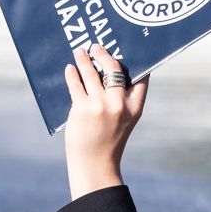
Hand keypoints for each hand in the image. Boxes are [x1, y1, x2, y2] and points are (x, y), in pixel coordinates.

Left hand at [63, 45, 148, 199]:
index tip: (127, 49)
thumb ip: (122, 102)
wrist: (94, 164)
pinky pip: (76, 84)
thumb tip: (107, 75)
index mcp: (135, 108)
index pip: (140, 78)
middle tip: (96, 47)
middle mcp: (119, 104)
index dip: (136, 62)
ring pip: (92, 73)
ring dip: (84, 59)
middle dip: (104, 54)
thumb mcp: (124, 122)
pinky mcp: (83, 109)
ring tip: (80, 52)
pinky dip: (72, 74)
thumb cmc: (108, 142)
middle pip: (113, 69)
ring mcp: (101, 106)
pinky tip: (69, 69)